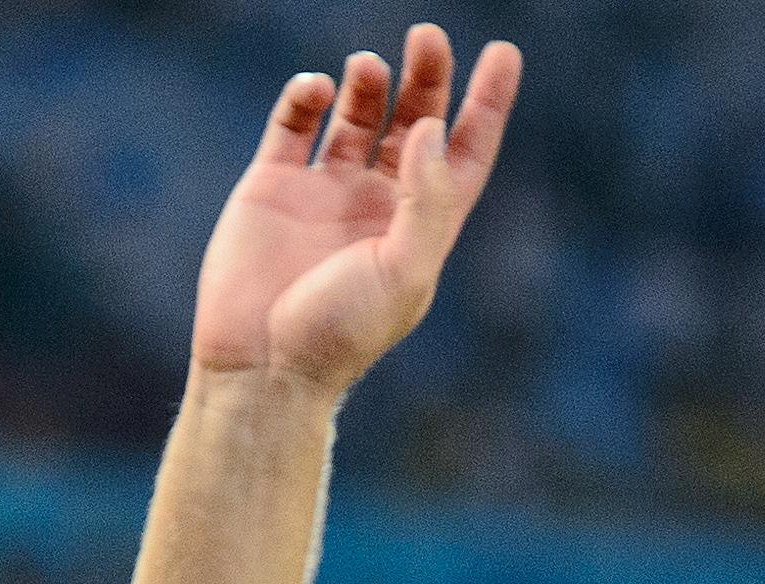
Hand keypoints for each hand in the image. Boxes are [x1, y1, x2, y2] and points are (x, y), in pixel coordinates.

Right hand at [189, 25, 520, 393]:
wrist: (262, 368)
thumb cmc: (339, 334)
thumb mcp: (403, 273)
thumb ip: (425, 200)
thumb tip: (431, 127)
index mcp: (420, 226)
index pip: (464, 153)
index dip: (486, 104)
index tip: (502, 52)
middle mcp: (377, 203)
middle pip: (414, 122)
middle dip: (426, 78)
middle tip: (427, 35)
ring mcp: (324, 192)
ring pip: (357, 118)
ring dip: (368, 84)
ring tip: (369, 65)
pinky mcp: (271, 187)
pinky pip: (292, 126)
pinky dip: (305, 97)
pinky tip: (318, 88)